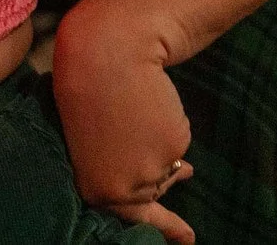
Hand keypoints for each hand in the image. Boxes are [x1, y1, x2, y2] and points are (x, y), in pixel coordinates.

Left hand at [53, 45, 195, 244]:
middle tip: (185, 187)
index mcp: (92, 187)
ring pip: (168, 165)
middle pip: (153, 188)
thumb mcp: (92, 136)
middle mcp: (122, 189)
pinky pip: (178, 142)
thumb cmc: (87, 84)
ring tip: (149, 115)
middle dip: (162, 178)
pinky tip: (159, 108)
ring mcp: (151, 171)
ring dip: (164, 147)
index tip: (188, 239)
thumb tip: (173, 173)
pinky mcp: (174, 147)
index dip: (162, 226)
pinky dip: (172, 126)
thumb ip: (119, 163)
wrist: (106, 50)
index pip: (130, 215)